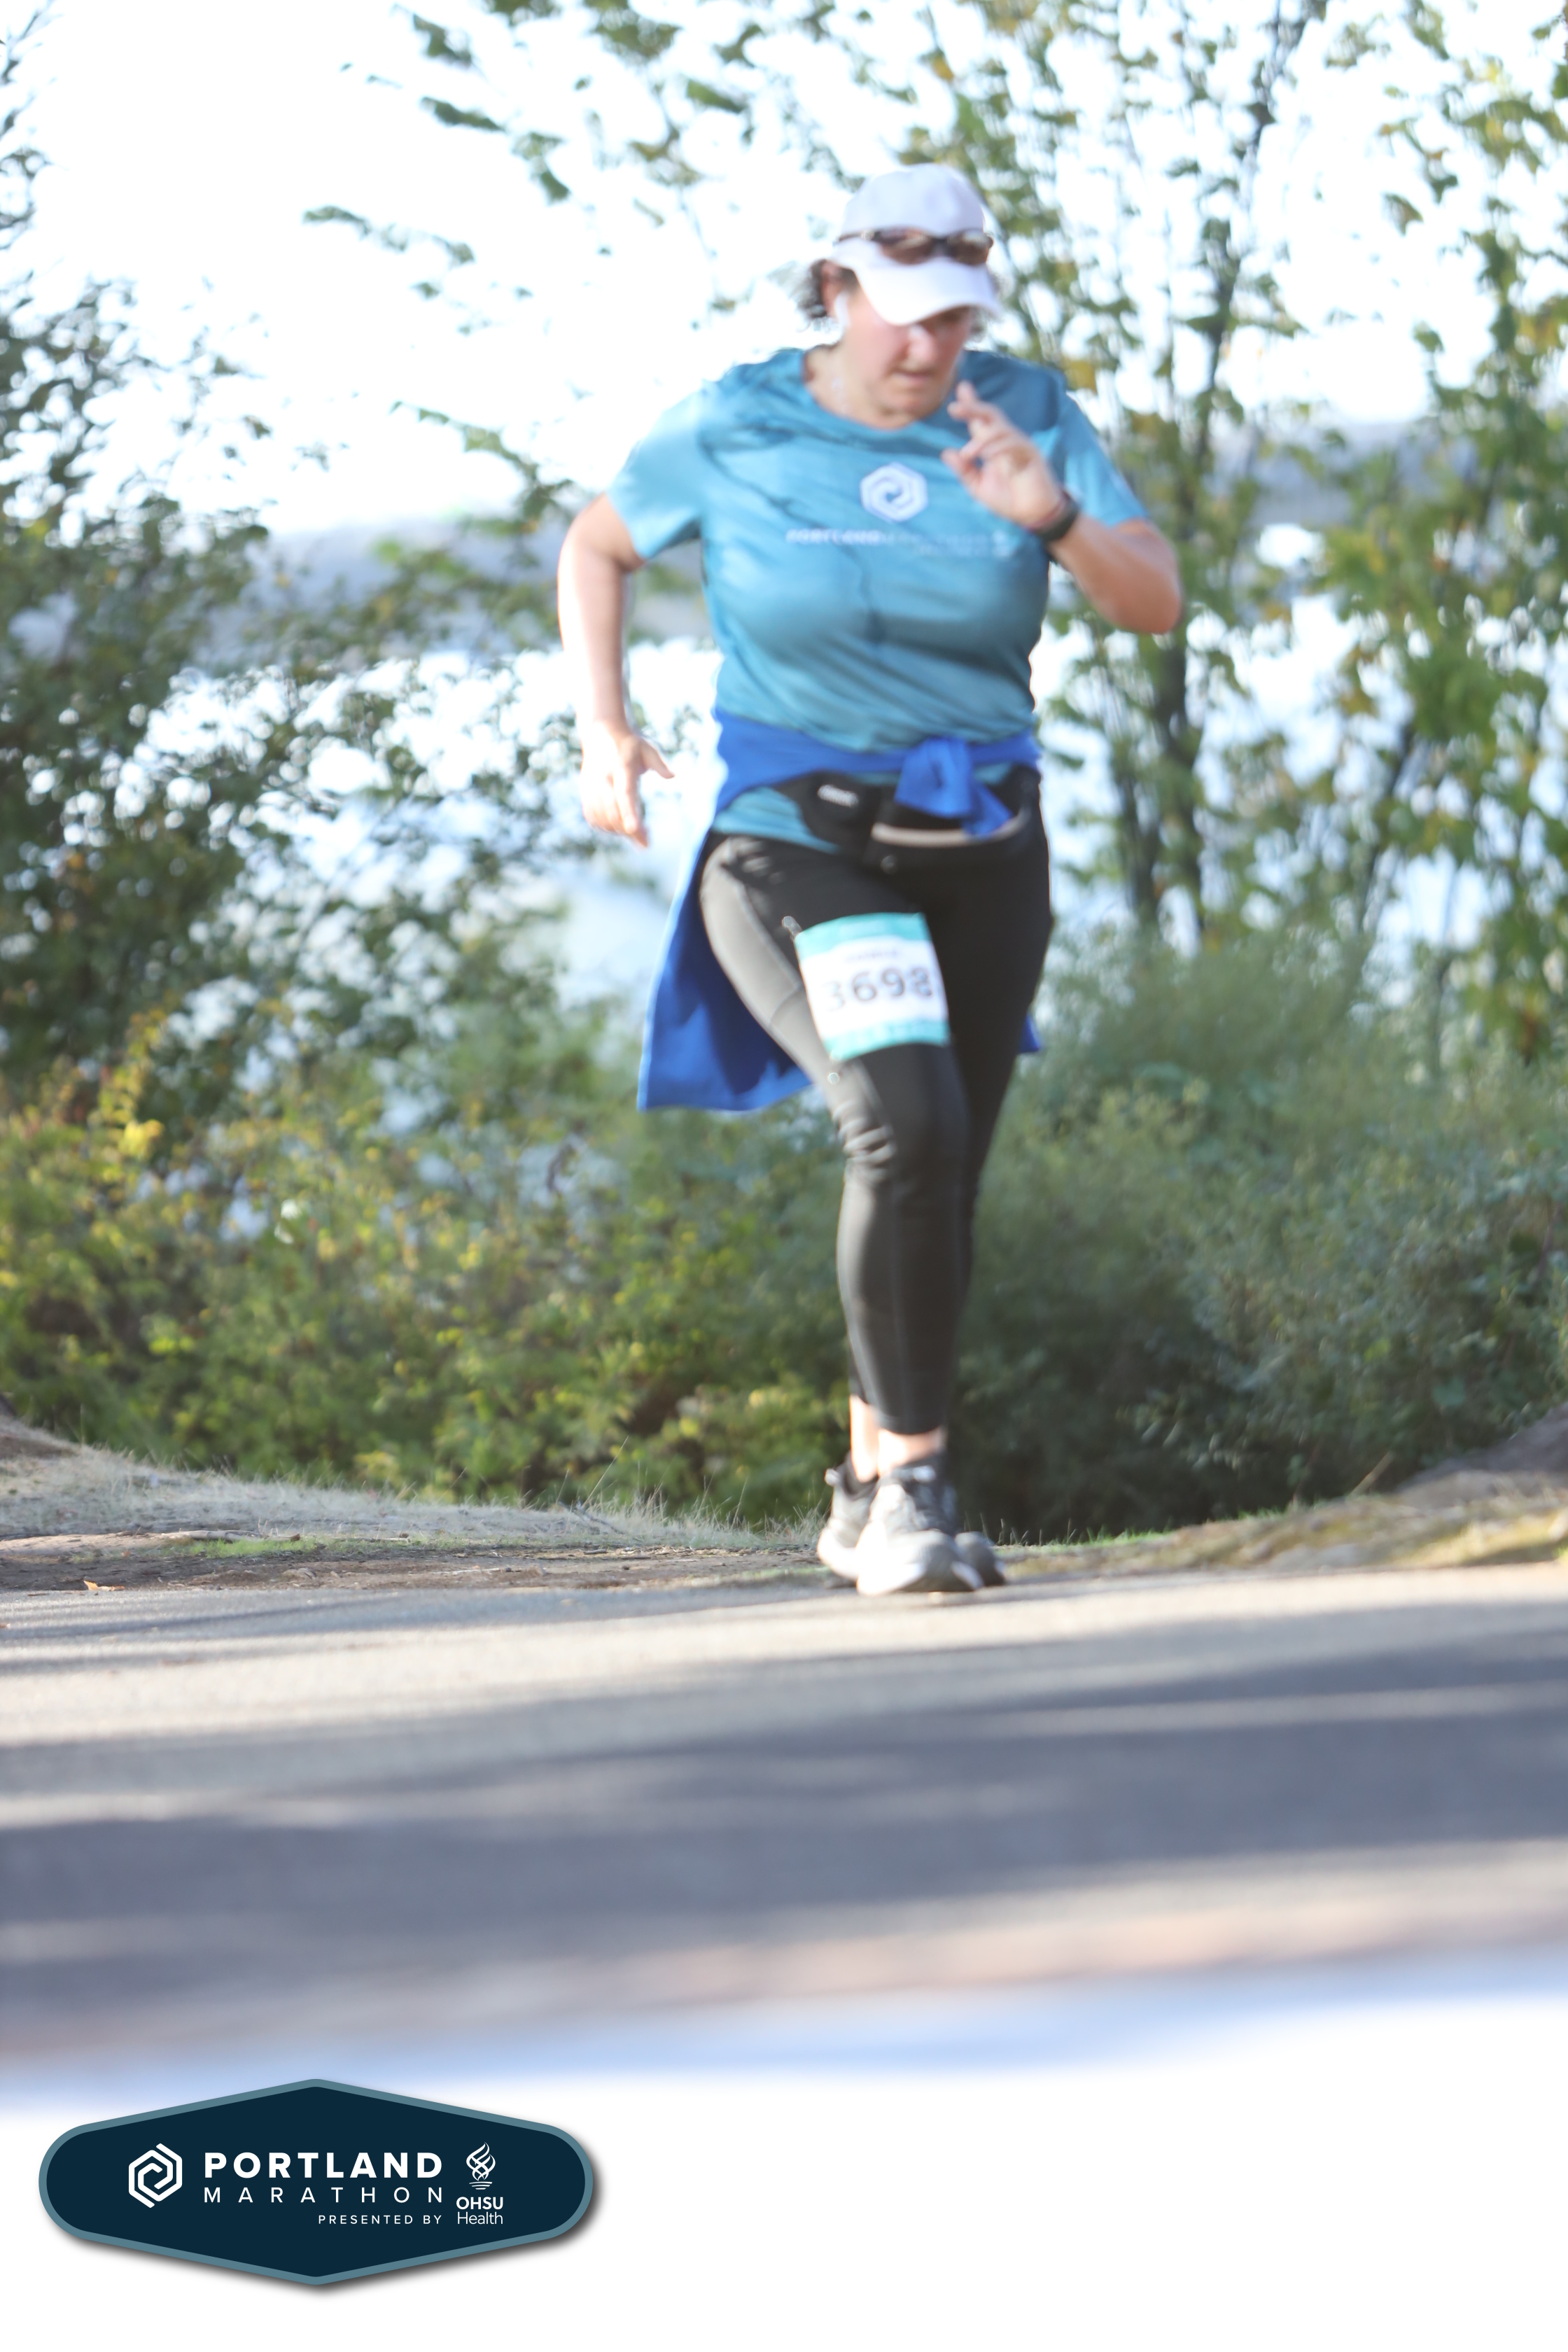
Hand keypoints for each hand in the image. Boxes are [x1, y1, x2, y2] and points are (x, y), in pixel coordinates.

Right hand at [578, 719, 671, 849]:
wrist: (600, 733)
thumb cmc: (629, 744)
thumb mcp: (647, 748)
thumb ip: (659, 763)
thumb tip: (672, 775)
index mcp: (621, 767)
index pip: (624, 794)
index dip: (628, 813)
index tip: (634, 830)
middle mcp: (603, 778)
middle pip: (612, 812)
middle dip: (628, 830)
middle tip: (645, 841)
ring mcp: (591, 786)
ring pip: (601, 818)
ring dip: (618, 830)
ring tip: (635, 830)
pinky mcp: (585, 792)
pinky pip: (593, 817)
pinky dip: (605, 826)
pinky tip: (618, 825)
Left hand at [941, 379, 1071, 533]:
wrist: (1032, 515)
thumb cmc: (1008, 500)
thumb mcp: (979, 487)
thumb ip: (964, 471)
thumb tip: (946, 452)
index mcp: (992, 447)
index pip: (980, 421)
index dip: (971, 404)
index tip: (961, 387)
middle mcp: (1005, 441)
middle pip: (990, 415)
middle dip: (973, 408)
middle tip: (954, 408)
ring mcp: (1019, 445)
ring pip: (1000, 429)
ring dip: (981, 440)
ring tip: (969, 454)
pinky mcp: (1031, 453)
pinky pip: (1014, 443)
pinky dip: (999, 447)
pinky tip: (989, 456)